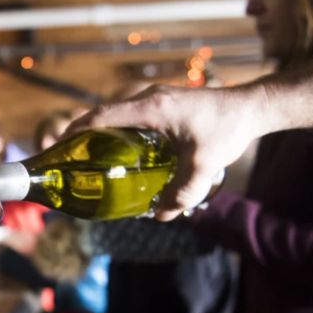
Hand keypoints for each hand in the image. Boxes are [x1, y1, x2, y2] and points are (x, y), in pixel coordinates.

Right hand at [63, 84, 263, 219]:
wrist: (251, 106)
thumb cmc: (227, 129)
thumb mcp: (203, 166)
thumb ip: (183, 193)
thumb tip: (162, 215)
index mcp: (152, 108)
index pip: (103, 115)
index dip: (78, 130)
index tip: (61, 145)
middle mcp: (149, 97)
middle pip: (105, 113)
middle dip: (84, 133)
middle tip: (72, 157)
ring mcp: (156, 97)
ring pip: (117, 112)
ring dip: (101, 130)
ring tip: (91, 155)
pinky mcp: (163, 101)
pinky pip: (131, 113)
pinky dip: (118, 128)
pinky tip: (121, 149)